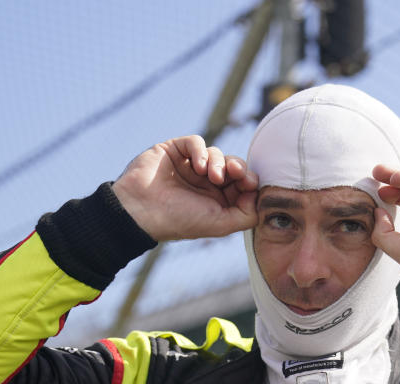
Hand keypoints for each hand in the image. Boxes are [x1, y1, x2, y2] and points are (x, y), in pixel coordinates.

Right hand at [111, 135, 258, 241]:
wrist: (140, 211)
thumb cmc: (179, 221)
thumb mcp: (220, 224)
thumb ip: (246, 214)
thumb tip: (260, 198)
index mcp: (217, 200)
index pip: (242, 183)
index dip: (250, 180)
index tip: (249, 183)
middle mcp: (205, 183)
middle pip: (233, 166)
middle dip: (238, 167)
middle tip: (235, 173)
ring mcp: (190, 166)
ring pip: (217, 153)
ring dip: (219, 161)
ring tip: (210, 175)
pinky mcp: (174, 151)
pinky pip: (196, 142)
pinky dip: (201, 150)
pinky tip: (198, 165)